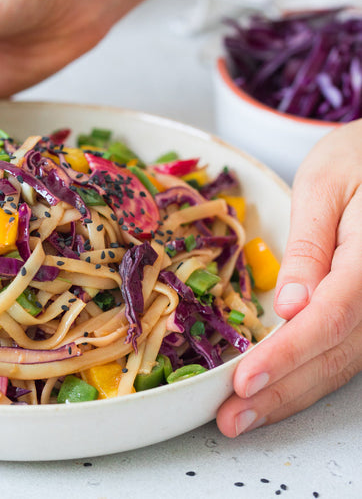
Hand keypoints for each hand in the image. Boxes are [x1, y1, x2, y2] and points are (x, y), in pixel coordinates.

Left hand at [216, 119, 361, 436]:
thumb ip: (311, 246)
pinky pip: (348, 351)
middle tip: (229, 419)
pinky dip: (309, 375)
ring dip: (292, 394)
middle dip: (281, 391)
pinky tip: (277, 390)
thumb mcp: (325, 185)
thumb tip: (291, 305)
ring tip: (242, 417)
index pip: (330, 318)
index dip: (286, 355)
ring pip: (343, 363)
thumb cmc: (357, 159)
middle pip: (335, 354)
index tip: (243, 381)